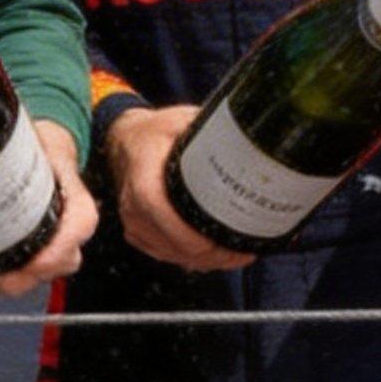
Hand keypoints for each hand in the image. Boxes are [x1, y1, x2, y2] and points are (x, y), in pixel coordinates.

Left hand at [0, 122, 97, 301]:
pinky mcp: (29, 257)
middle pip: (54, 266)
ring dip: (0, 287)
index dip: (54, 252)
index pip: (76, 232)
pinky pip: (15, 279)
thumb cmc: (42, 146)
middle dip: (21, 278)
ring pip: (33, 280)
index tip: (31, 260)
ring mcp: (49, 249)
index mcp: (78, 206)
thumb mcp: (39, 140)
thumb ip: (21, 137)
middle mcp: (68, 234)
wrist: (41, 152)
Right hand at [105, 104, 253, 272]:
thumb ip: (212, 130)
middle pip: (176, 245)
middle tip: (245, 250)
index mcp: (143, 178)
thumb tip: (252, 135)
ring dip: (207, 260)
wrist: (127, 141)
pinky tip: (215, 254)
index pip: (163, 214)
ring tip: (237, 253)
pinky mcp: (139, 235)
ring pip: (175, 256)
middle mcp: (134, 208)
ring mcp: (135, 225)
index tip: (226, 239)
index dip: (194, 234)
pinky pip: (168, 256)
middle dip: (214, 254)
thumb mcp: (181, 121)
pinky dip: (193, 260)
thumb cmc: (155, 132)